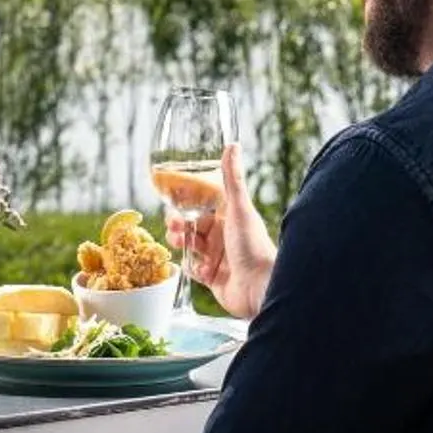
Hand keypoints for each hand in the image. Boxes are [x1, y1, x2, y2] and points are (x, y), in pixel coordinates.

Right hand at [165, 143, 275, 320]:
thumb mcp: (239, 209)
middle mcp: (224, 236)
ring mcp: (219, 258)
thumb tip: (232, 144)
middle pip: (193, 225)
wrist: (259, 288)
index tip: (173, 199)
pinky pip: (194, 270)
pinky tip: (191, 266)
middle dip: (179, 223)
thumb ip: (233, 179)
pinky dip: (189, 267)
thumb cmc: (252, 246)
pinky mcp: (214, 279)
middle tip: (173, 225)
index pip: (203, 206)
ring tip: (178, 242)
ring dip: (181, 242)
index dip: (187, 203)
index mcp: (230, 218)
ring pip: (191, 245)